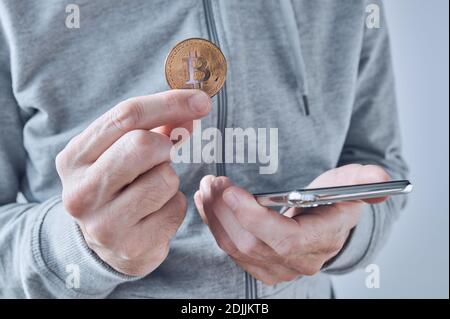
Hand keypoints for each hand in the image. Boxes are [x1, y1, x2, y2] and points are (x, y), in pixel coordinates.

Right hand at [56, 89, 210, 275]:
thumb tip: (193, 107)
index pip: (126, 116)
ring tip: (153, 190)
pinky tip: (156, 214)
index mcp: (74, 158)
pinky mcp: (131, 246)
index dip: (169, 103)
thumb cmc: (117, 188)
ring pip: (165, 178)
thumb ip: (156, 127)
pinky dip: (175, 205)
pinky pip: (176, 208)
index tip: (201, 100)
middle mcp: (81, 191)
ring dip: (170, 179)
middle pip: (144, 144)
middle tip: (163, 156)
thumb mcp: (122, 154)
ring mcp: (104, 223)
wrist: (104, 245)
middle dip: (165, 146)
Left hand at [194, 164, 389, 284]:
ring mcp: (278, 269)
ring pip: (236, 248)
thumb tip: (381, 179)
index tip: (232, 191)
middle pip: (253, 244)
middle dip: (226, 212)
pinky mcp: (260, 267)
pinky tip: (210, 204)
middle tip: (213, 182)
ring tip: (208, 189)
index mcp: (323, 239)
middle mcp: (300, 261)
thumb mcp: (348, 185)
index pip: (286, 239)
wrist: (322, 224)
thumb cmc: (332, 201)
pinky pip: (231, 249)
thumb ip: (362, 180)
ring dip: (216, 217)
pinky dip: (216, 225)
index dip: (256, 218)